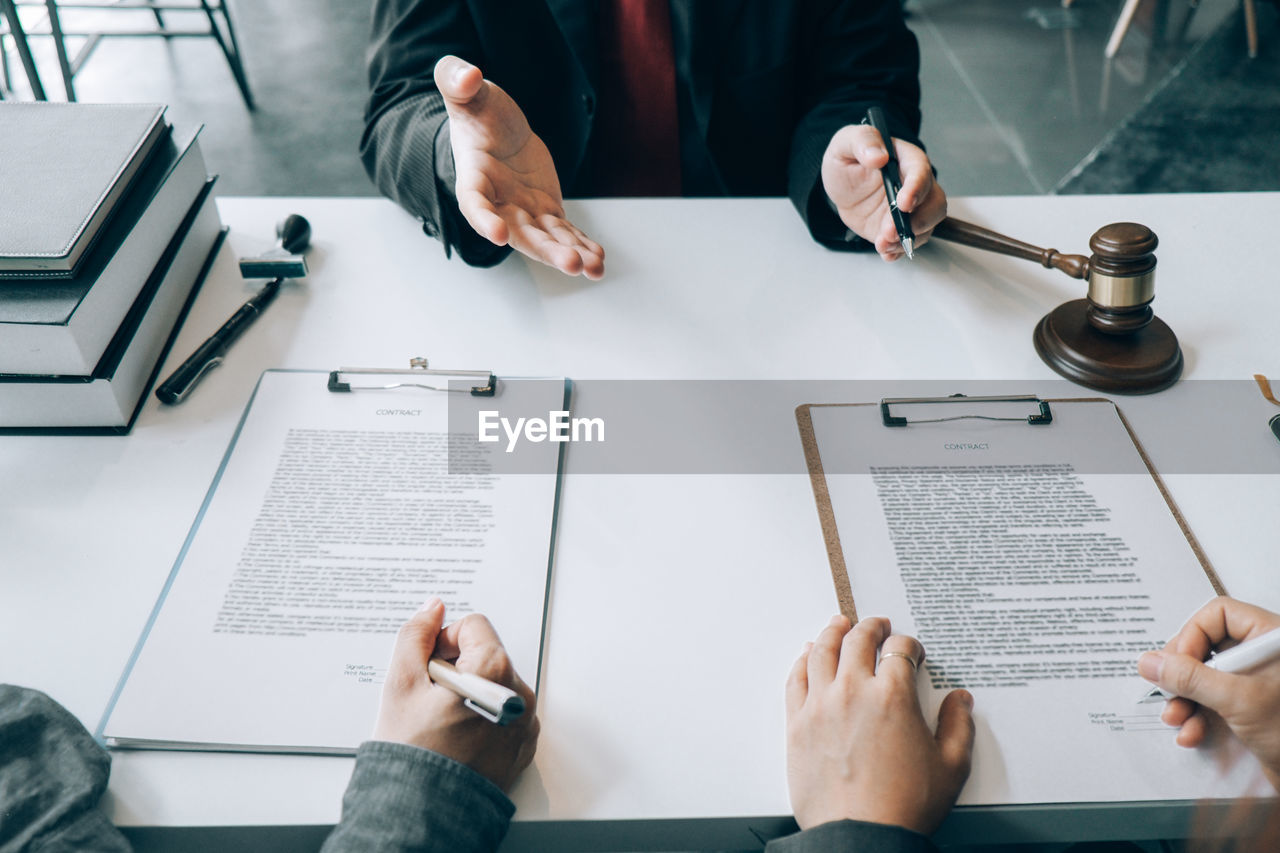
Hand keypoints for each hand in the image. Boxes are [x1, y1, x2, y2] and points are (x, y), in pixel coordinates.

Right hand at [373, 598, 538, 790]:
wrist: (423, 811)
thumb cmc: (411, 751)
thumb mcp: (400, 682)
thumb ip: (416, 634)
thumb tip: (433, 607)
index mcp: (495, 671)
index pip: (474, 626)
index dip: (444, 640)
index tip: (428, 666)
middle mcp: (519, 694)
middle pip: (487, 655)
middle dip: (456, 666)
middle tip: (430, 697)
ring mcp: (524, 722)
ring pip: (495, 684)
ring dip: (470, 690)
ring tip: (442, 720)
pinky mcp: (523, 745)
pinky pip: (505, 713)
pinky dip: (484, 715)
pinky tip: (458, 735)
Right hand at [433, 56, 604, 278]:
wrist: (497, 129)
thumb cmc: (477, 112)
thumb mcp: (465, 92)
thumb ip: (457, 81)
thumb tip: (467, 74)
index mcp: (473, 179)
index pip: (475, 204)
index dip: (484, 220)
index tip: (498, 235)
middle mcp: (498, 204)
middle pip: (520, 234)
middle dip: (546, 250)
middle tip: (571, 264)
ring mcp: (524, 211)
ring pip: (547, 238)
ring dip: (570, 254)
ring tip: (594, 268)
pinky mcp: (546, 210)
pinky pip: (565, 232)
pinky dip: (582, 245)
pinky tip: (599, 261)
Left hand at [785, 615, 973, 834]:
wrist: (860, 836)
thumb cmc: (903, 806)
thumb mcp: (950, 768)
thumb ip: (958, 727)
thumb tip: (960, 701)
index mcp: (893, 696)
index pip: (899, 650)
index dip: (908, 645)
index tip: (911, 651)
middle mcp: (853, 691)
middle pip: (858, 640)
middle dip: (871, 627)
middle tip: (877, 625)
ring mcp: (820, 705)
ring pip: (822, 650)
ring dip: (833, 631)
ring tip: (839, 623)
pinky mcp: (797, 723)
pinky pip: (796, 678)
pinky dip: (803, 660)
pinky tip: (808, 654)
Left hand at [821, 124, 946, 260]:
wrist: (842, 184)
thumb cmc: (850, 158)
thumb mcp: (846, 142)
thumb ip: (864, 142)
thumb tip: (879, 156)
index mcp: (906, 159)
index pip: (920, 172)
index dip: (916, 188)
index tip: (904, 203)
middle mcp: (915, 185)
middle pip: (934, 204)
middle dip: (917, 222)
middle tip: (891, 231)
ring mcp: (910, 210)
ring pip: (925, 227)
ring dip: (907, 240)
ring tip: (883, 244)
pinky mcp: (899, 228)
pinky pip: (908, 243)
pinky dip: (899, 251)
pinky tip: (885, 251)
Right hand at [1138, 596, 1279, 789]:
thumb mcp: (1238, 700)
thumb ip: (1191, 678)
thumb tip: (1151, 662)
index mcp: (1269, 639)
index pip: (1217, 615)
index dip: (1192, 636)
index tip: (1180, 663)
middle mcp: (1260, 657)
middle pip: (1204, 646)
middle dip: (1181, 675)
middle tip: (1171, 691)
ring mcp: (1254, 682)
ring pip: (1202, 677)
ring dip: (1183, 700)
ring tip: (1178, 718)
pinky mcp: (1247, 707)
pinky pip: (1210, 701)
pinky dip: (1195, 716)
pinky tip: (1193, 732)